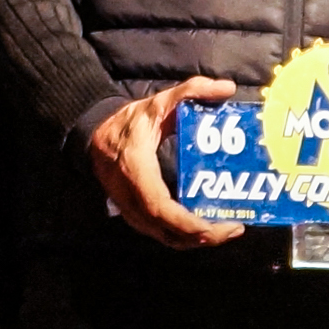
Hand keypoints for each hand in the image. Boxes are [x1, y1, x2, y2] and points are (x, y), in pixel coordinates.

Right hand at [89, 78, 246, 248]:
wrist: (94, 139)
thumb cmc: (127, 123)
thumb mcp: (157, 103)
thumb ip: (191, 90)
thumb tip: (226, 88)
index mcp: (137, 172)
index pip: (160, 208)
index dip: (186, 223)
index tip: (212, 226)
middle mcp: (133, 199)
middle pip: (169, 232)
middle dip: (204, 237)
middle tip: (235, 228)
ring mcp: (133, 211)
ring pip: (167, 238)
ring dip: (197, 241)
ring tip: (227, 230)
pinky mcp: (137, 216)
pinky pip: (163, 234)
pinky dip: (186, 237)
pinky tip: (208, 228)